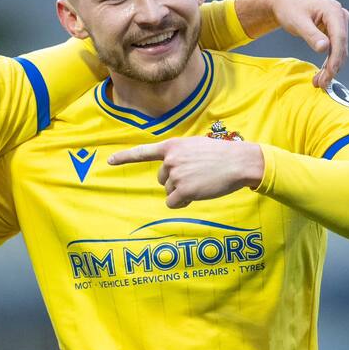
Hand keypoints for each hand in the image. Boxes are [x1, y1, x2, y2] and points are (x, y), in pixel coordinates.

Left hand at [107, 137, 264, 207]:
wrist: (239, 161)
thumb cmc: (220, 155)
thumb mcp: (194, 146)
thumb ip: (178, 155)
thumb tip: (168, 174)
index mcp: (172, 146)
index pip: (142, 152)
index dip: (124, 157)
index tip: (109, 161)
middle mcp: (170, 160)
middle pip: (162, 179)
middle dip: (176, 181)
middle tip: (196, 175)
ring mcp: (176, 175)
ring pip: (170, 192)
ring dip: (182, 191)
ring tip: (201, 181)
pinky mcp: (184, 191)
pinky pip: (174, 203)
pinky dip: (183, 203)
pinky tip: (198, 193)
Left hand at [269, 0, 348, 88]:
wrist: (283, 2)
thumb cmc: (288, 9)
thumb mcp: (297, 22)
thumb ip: (311, 35)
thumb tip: (325, 48)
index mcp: (333, 11)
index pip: (339, 38)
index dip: (336, 58)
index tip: (330, 73)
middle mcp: (340, 15)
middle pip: (341, 46)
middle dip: (333, 66)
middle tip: (322, 84)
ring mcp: (338, 22)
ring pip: (339, 49)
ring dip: (331, 67)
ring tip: (319, 82)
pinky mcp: (334, 29)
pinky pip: (334, 48)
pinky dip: (329, 61)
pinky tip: (322, 74)